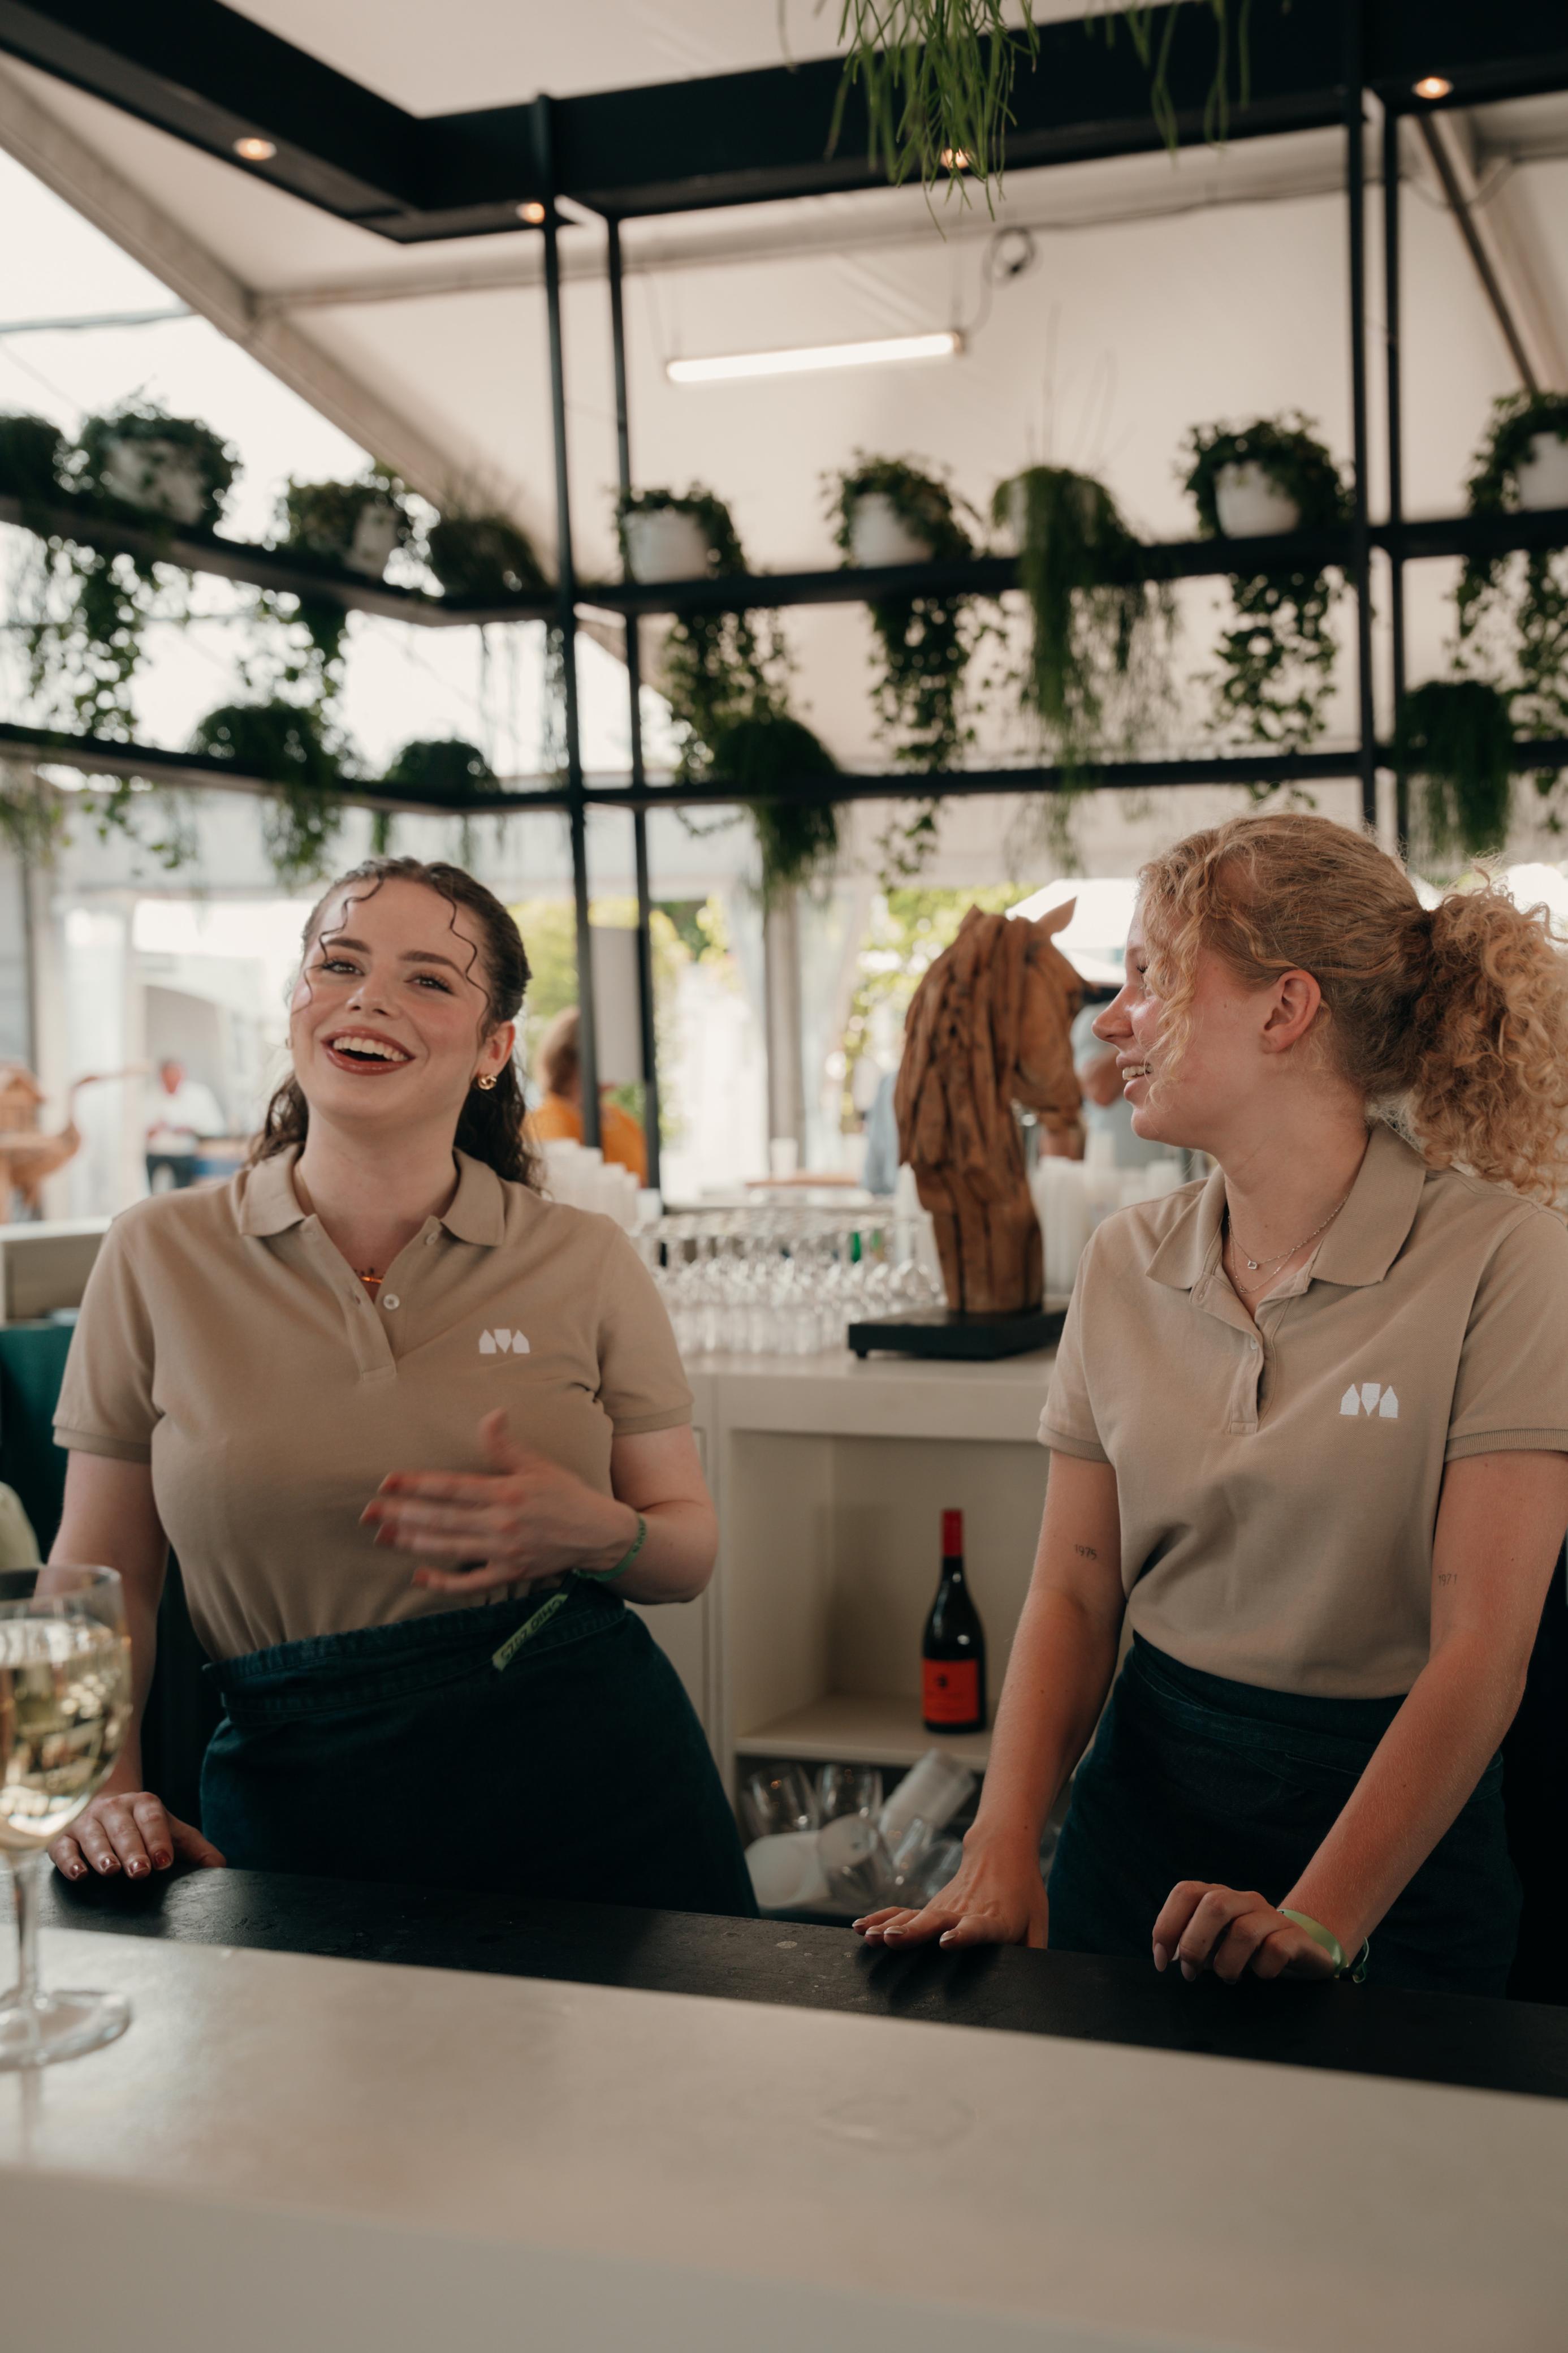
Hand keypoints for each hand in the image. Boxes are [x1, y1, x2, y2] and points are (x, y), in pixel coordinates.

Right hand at [50, 1791, 224, 1881]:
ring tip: (110, 1871)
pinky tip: (78, 1874)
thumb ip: (196, 1848)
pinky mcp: (64, 1837)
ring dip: (102, 1854)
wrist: (105, 1805)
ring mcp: (87, 1821)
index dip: (158, 1839)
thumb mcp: (172, 1832)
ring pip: (93, 1836)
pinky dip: (69, 1860)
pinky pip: (63, 1847)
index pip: (152, 1817)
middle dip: (132, 1849)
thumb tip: (220, 1867)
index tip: (164, 1862)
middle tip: (140, 1871)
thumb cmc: (144, 1826)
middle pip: (123, 1828)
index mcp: (144, 1803)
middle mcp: (114, 1808)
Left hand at [361, 1410, 637, 1596]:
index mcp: (507, 1491)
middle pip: (442, 1518)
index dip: (416, 1485)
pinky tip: (419, 1575)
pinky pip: (472, 1582)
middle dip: (402, 1514)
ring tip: (384, 1536)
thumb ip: (506, 1446)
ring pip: (450, 1547)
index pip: (452, 1487)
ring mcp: (504, 1552)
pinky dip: (445, 1582)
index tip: (387, 1482)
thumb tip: (491, 1414)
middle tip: (369, 1513)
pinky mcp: (509, 1573)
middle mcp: (502, 1523)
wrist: (599, 1534)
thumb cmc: (567, 1494)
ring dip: (414, 1542)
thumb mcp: (538, 1465)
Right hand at [854, 1832, 1048, 1950]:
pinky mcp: (932, 1907)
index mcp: (995, 1919)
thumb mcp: (1039, 1923)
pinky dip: (881, 1919)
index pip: (979, 1927)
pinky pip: (903, 1913)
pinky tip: (861, 1929)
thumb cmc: (1024, 1893)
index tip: (947, 1941)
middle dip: (914, 1932)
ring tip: (870, 1936)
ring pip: (915, 1916)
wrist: (1003, 1850)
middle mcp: (965, 1911)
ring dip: (891, 1926)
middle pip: (938, 1921)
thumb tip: (1034, 1986)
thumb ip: (1036, 1953)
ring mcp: (945, 1908)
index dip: (964, 1934)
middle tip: (892, 1939)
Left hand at [1151, 1882, 1339, 1983]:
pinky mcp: (1297, 1936)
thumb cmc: (1245, 1952)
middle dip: (1195, 1944)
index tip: (1162, 1962)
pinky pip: (1276, 1949)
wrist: (1299, 1953)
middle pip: (1214, 1905)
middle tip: (1191, 1974)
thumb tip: (1165, 1956)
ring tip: (1228, 1978)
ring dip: (1227, 1964)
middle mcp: (1245, 1899)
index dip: (1167, 1925)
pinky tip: (1261, 1975)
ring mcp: (1273, 1915)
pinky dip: (1262, 1969)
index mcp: (1220, 1896)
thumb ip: (1190, 1943)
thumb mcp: (1214, 1945)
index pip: (1186, 1893)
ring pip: (1244, 1931)